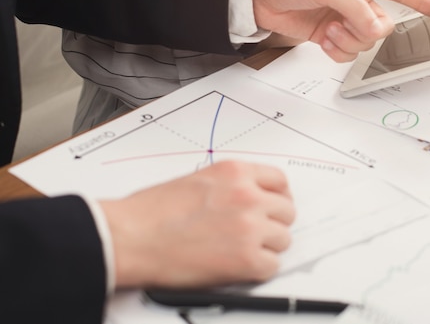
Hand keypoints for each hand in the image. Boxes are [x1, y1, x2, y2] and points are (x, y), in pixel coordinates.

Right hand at [99, 160, 294, 288]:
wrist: (130, 237)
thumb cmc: (151, 212)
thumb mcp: (198, 180)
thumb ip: (230, 186)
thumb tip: (249, 197)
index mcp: (236, 173)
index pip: (279, 181)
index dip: (277, 197)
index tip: (273, 206)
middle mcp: (248, 196)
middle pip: (287, 211)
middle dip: (273, 223)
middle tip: (256, 233)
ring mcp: (250, 227)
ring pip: (283, 239)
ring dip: (266, 247)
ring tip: (240, 250)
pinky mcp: (246, 259)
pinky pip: (272, 265)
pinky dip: (258, 269)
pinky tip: (237, 267)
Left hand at [252, 0, 429, 61]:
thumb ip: (353, 7)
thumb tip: (375, 28)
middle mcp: (356, 1)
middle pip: (382, 26)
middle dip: (366, 31)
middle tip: (345, 26)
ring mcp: (344, 20)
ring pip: (365, 42)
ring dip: (347, 41)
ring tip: (328, 30)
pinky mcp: (331, 36)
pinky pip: (347, 52)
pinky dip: (336, 51)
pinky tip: (323, 40)